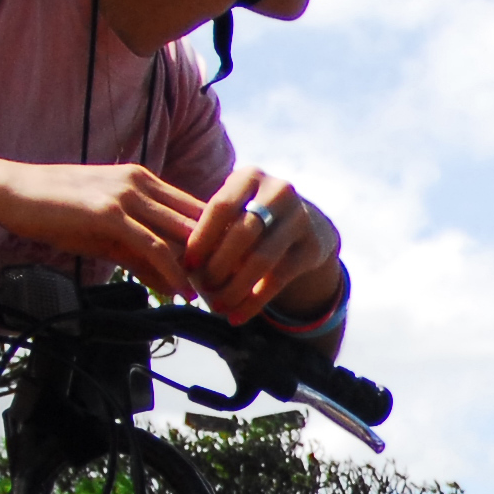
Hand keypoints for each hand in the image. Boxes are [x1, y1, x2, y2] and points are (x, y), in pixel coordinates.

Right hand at [0, 158, 208, 294]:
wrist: (13, 191)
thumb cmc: (56, 210)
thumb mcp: (106, 233)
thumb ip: (140, 254)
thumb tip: (171, 284)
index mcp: (146, 181)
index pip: (197, 210)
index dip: (216, 243)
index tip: (226, 274)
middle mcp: (142, 183)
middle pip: (198, 221)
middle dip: (216, 258)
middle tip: (229, 291)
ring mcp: (127, 196)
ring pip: (180, 233)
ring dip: (201, 269)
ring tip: (212, 297)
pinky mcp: (109, 213)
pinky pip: (152, 245)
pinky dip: (172, 271)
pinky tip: (182, 291)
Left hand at [187, 163, 346, 335]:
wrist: (306, 224)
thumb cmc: (252, 217)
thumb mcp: (234, 207)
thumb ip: (211, 225)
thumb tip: (180, 262)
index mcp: (250, 176)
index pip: (221, 207)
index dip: (202, 238)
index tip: (188, 265)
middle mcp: (279, 191)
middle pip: (243, 234)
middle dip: (218, 265)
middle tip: (202, 287)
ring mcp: (300, 218)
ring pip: (261, 259)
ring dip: (235, 288)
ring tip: (218, 305)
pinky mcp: (312, 247)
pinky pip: (278, 279)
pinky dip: (254, 302)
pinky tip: (237, 316)